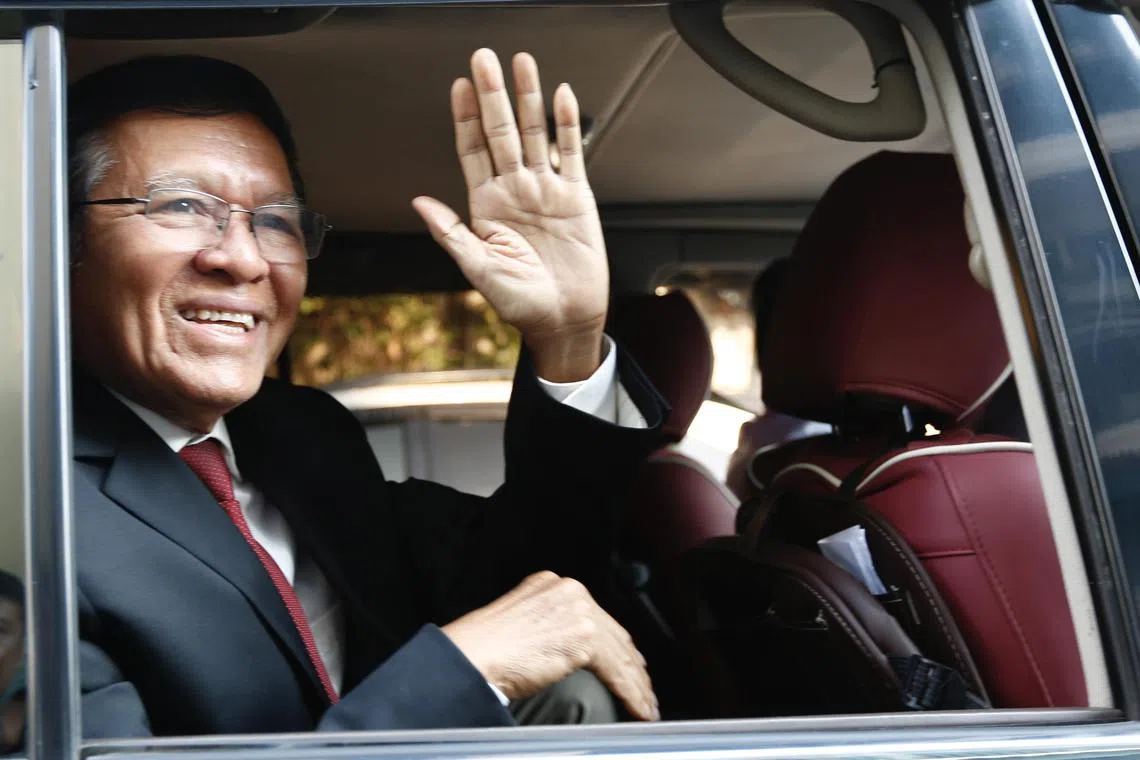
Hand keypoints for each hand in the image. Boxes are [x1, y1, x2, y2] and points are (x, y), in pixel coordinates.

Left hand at [413, 49, 608, 382]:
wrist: (563, 319)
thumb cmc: (519, 302)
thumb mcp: (477, 269)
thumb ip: (451, 233)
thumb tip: (419, 203)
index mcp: (487, 205)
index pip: (473, 150)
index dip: (465, 118)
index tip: (459, 86)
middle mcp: (515, 190)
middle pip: (502, 132)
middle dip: (493, 95)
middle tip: (485, 59)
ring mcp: (545, 190)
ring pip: (536, 134)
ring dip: (528, 99)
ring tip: (522, 64)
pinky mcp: (576, 197)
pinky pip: (571, 152)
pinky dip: (566, 124)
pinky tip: (560, 96)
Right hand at [441, 571, 659, 720]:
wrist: (472, 655)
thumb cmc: (485, 647)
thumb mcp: (522, 621)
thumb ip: (551, 625)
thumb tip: (571, 648)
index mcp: (555, 585)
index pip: (598, 617)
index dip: (618, 644)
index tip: (630, 662)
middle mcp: (571, 592)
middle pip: (614, 634)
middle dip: (633, 665)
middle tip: (645, 688)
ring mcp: (578, 613)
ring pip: (621, 654)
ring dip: (637, 684)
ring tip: (646, 706)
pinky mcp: (582, 640)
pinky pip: (617, 672)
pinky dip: (631, 694)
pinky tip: (639, 708)